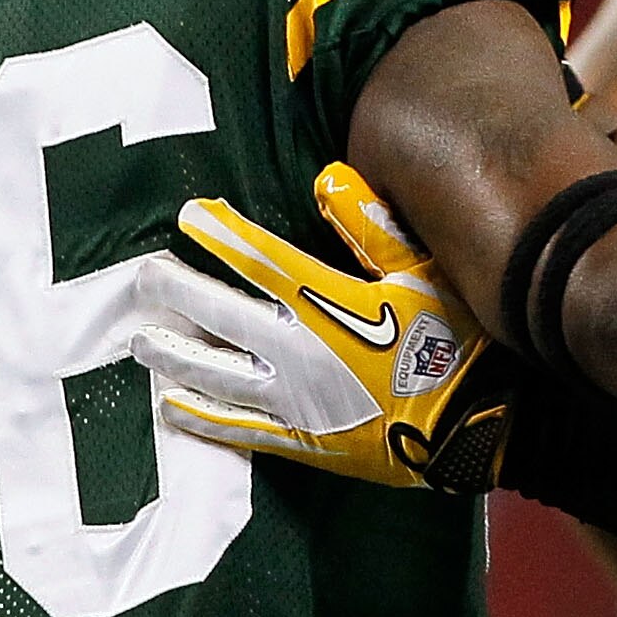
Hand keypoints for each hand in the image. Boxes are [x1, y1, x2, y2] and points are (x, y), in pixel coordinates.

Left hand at [129, 164, 509, 490]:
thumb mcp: (423, 274)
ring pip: (214, 371)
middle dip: (176, 290)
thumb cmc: (455, 342)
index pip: (257, 257)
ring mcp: (292, 397)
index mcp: (326, 299)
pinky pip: (237, 427)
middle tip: (143, 277)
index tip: (190, 216)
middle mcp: (296, 346)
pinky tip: (170, 405)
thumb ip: (372, 227)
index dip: (220, 233)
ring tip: (141, 340)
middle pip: (218, 311)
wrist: (476, 425)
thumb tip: (327, 178)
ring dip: (173, 353)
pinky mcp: (299, 439)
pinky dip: (200, 416)